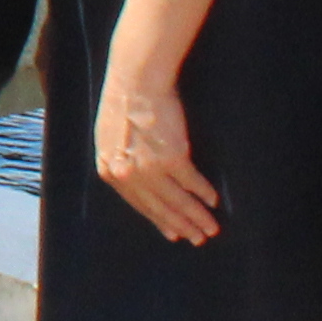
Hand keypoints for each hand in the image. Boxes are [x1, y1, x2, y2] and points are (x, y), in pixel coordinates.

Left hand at [93, 63, 217, 244]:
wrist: (136, 81)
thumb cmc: (122, 102)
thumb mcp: (109, 138)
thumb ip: (119, 161)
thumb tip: (132, 179)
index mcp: (110, 171)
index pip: (138, 204)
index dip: (158, 220)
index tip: (173, 234)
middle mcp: (128, 176)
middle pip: (158, 208)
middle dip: (180, 226)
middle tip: (197, 239)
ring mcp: (150, 169)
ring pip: (177, 201)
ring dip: (196, 217)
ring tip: (210, 228)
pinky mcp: (172, 159)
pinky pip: (192, 183)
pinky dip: (204, 194)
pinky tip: (213, 201)